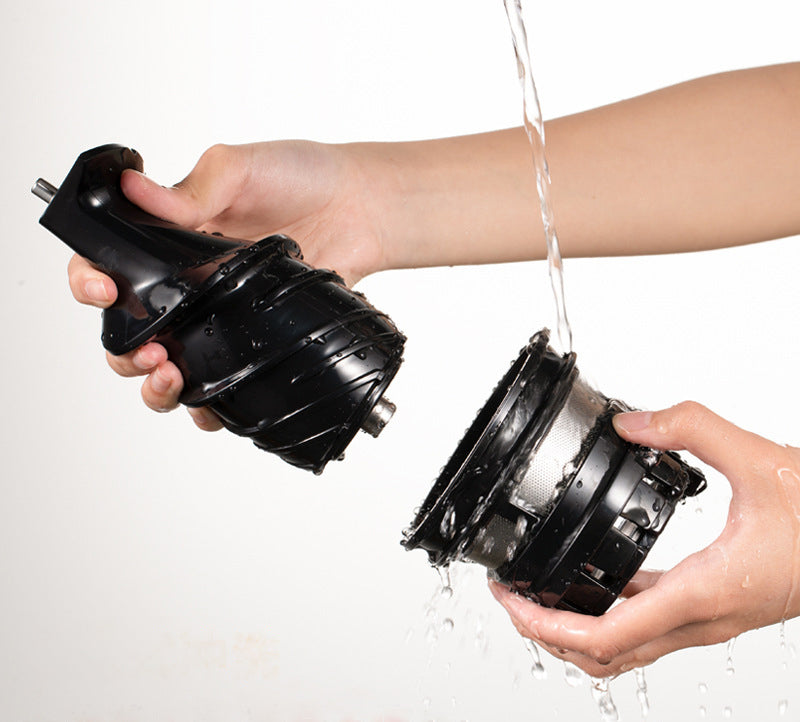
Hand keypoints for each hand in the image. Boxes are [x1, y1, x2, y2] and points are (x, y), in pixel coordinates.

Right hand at [67, 141, 388, 427]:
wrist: (360, 208)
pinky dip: (210, 407)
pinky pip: (223, 386)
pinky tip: (210, 407)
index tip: (103, 291)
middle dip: (124, 351)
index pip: (110, 264)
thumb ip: (191, 189)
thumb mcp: (241, 170)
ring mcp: (221, 319)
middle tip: (148, 350)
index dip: (91, 282)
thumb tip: (136, 189)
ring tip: (169, 377)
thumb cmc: (302, 177)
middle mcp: (188, 285)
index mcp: (171, 241)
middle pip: (130, 331)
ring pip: (169, 367)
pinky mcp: (255, 343)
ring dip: (156, 386)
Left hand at [489, 401, 799, 676]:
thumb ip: (693, 429)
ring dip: (576, 629)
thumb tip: (633, 423)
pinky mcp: (714, 603)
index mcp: (704, 593)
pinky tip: (597, 577)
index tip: (512, 600)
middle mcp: (702, 617)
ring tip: (540, 594)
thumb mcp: (763, 459)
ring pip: (628, 647)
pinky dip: (610, 609)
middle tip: (511, 598)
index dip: (547, 625)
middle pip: (606, 655)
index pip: (607, 636)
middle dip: (547, 633)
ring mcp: (709, 616)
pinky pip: (649, 621)